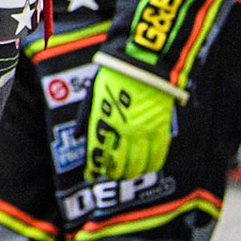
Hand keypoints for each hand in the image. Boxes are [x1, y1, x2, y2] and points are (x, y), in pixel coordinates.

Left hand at [84, 62, 174, 181]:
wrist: (144, 62)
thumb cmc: (114, 75)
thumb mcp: (93, 94)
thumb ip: (86, 118)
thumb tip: (78, 137)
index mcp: (103, 121)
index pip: (98, 154)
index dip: (95, 168)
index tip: (92, 175)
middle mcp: (124, 130)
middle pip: (120, 164)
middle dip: (114, 174)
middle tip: (110, 177)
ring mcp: (145, 131)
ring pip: (141, 164)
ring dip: (133, 173)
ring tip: (127, 176)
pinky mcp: (162, 127)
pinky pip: (159, 154)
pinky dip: (153, 164)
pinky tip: (148, 167)